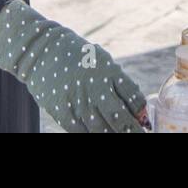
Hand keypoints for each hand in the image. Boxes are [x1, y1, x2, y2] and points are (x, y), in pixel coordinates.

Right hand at [0, 0, 147, 132]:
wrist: (41, 52)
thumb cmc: (78, 57)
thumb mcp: (103, 62)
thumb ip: (120, 84)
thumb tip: (138, 110)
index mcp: (109, 72)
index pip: (134, 98)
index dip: (142, 115)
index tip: (146, 125)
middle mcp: (96, 88)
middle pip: (120, 118)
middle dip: (132, 132)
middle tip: (138, 135)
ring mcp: (78, 102)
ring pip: (102, 130)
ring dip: (113, 135)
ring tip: (119, 135)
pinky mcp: (63, 113)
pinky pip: (82, 133)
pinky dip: (93, 136)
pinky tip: (98, 133)